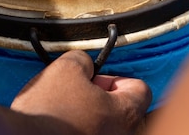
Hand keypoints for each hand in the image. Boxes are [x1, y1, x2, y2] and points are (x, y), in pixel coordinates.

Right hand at [10, 51, 151, 134]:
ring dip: (89, 116)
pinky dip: (78, 130)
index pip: (139, 89)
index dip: (114, 77)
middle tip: (78, 93)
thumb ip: (83, 60)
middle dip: (102, 98)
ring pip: (105, 127)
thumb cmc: (49, 111)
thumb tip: (85, 66)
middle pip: (123, 111)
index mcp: (126, 114)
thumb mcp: (66, 67)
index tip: (94, 78)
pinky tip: (59, 125)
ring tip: (65, 111)